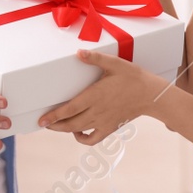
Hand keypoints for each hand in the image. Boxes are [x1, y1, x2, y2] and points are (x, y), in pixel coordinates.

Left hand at [37, 48, 165, 145]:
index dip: (54, 116)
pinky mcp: (110, 127)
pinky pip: (93, 139)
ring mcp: (103, 122)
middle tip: (44, 123)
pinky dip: (83, 139)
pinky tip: (78, 132)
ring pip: (79, 131)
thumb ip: (95, 58)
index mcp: (95, 96)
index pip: (69, 109)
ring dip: (65, 130)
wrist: (150, 94)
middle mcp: (97, 112)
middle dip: (55, 125)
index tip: (42, 120)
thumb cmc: (132, 77)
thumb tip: (79, 52)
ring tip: (56, 126)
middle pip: (70, 124)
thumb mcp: (114, 63)